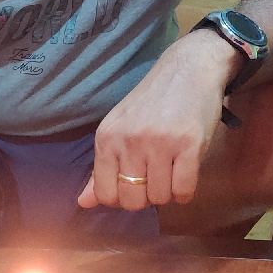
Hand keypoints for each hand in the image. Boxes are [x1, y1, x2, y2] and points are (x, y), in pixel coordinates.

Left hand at [77, 31, 236, 210]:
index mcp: (107, 137)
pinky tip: (186, 174)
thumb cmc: (153, 102)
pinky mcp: (189, 145)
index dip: (122, 198)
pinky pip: (184, 191)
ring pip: (159, 198)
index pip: (105, 194)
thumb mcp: (120, 128)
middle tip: (156, 178)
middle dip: (146, 198)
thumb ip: (102, 167)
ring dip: (168, 193)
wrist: (189, 69)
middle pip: (132, 201)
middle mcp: (129, 141)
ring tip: (172, 172)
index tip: (135, 184)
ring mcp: (159, 143)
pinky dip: (185, 192)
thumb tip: (83, 203)